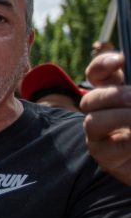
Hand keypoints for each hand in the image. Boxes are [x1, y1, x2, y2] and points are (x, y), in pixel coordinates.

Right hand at [82, 53, 130, 185]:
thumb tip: (127, 83)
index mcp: (115, 93)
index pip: (97, 74)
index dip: (102, 64)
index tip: (120, 60)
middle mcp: (102, 112)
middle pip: (89, 99)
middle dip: (112, 95)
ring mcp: (99, 135)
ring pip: (92, 122)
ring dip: (120, 118)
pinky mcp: (105, 156)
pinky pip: (108, 147)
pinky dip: (128, 140)